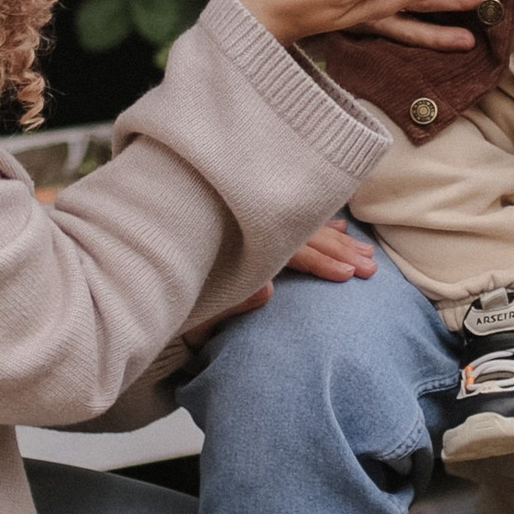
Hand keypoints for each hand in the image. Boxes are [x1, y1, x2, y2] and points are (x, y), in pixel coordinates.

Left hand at [183, 219, 379, 345]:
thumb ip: (232, 297)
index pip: (292, 250)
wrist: (143, 263)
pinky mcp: (242, 216)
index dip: (322, 263)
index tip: (349, 275)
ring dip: (335, 236)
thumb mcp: (196, 301)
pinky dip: (317, 220)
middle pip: (304, 233)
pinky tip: (336, 225)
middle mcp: (249, 224)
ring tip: (362, 247)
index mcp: (241, 242)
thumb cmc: (169, 287)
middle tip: (370, 265)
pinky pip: (290, 212)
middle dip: (340, 250)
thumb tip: (269, 290)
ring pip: (302, 222)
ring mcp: (249, 219)